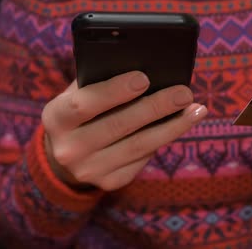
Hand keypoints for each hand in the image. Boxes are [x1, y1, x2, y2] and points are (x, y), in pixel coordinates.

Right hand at [41, 71, 206, 190]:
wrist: (65, 152)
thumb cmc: (80, 110)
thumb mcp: (78, 92)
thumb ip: (100, 80)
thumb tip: (148, 69)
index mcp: (55, 118)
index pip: (84, 104)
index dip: (114, 91)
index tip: (144, 77)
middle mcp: (68, 148)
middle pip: (118, 126)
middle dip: (155, 107)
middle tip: (184, 92)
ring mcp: (88, 170)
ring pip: (138, 146)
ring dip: (172, 126)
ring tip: (196, 109)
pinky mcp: (109, 183)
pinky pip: (142, 159)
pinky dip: (163, 139)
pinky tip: (180, 124)